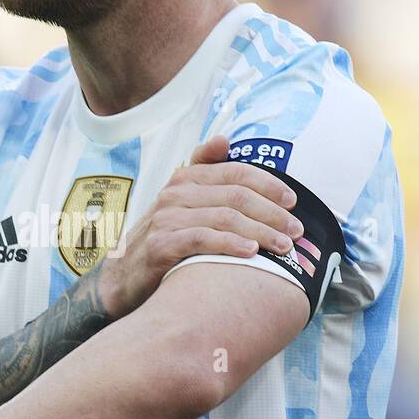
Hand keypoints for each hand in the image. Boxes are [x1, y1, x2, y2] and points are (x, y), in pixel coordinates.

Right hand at [97, 133, 302, 319]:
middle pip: (236, 195)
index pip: (236, 172)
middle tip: (296, 231)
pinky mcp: (161, 245)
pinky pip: (203, 239)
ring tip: (283, 247)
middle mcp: (176, 193)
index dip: (269, 184)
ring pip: (225, 217)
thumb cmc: (164, 240)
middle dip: (272, 213)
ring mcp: (167, 218)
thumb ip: (205, 173)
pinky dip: (231, 245)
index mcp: (187, 178)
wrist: (122, 278)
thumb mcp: (182, 203)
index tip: (293, 202)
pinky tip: (251, 253)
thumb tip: (225, 140)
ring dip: (261, 232)